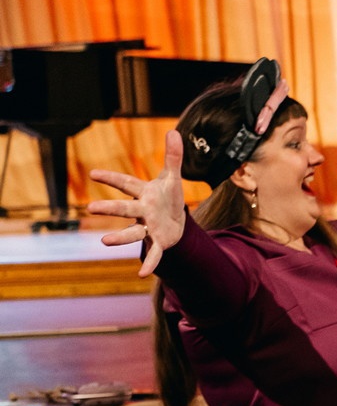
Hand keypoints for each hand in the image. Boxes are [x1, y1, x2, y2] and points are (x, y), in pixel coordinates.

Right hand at [87, 130, 186, 276]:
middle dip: (110, 209)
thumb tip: (173, 130)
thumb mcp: (172, 178)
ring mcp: (148, 228)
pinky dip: (149, 263)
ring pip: (132, 233)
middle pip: (125, 209)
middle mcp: (142, 211)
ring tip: (104, 242)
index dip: (112, 179)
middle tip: (90, 208)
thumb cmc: (168, 198)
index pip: (126, 184)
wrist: (177, 221)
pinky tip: (141, 274)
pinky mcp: (158, 242)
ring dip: (120, 238)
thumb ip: (173, 156)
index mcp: (144, 193)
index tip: (94, 174)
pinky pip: (152, 253)